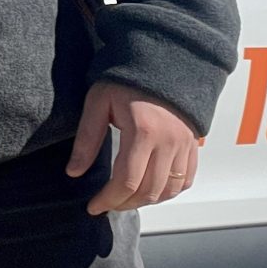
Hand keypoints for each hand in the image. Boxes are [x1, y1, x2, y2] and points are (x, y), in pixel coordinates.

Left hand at [66, 83, 199, 214]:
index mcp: (143, 131)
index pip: (126, 182)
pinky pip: (185, 181)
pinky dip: (168, 192)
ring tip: (125, 198)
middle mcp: (168, 142)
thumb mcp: (99, 102)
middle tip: (107, 203)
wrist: (162, 61)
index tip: (93, 206)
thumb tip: (74, 172)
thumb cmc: (126, 79)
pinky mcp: (193, 145)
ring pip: (168, 191)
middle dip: (124, 204)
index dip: (108, 200)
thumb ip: (87, 139)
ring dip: (146, 201)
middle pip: (148, 192)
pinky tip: (150, 190)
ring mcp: (184, 145)